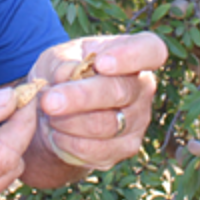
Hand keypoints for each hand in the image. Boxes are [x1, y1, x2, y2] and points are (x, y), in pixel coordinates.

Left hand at [27, 32, 167, 172]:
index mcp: (134, 54)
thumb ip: (61, 63)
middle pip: (120, 92)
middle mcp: (143, 87)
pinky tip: (56, 133)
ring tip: (48, 113)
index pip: (150, 50)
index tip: (101, 63)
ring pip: (106, 125)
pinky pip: (98, 150)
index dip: (130, 56)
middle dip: (81, 97)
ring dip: (69, 121)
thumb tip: (67, 74)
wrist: (57, 112)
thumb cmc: (63, 74)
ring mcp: (138, 120)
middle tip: (49, 101)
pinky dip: (70, 142)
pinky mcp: (126, 147)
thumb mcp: (56, 58)